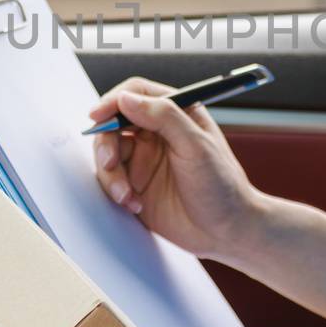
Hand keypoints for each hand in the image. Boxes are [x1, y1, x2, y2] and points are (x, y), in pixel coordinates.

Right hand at [88, 77, 266, 261]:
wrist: (227, 232)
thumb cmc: (223, 187)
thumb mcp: (197, 146)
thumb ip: (164, 117)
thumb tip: (127, 99)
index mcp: (177, 114)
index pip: (137, 94)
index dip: (113, 101)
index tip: (98, 116)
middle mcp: (158, 133)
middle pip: (114, 123)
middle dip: (106, 142)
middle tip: (110, 162)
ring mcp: (145, 159)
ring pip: (108, 153)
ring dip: (111, 174)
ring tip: (127, 195)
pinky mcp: (136, 185)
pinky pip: (111, 180)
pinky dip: (115, 192)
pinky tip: (135, 205)